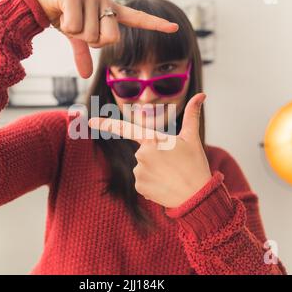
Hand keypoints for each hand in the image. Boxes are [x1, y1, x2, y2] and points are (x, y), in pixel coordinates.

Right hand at [28, 0, 178, 78]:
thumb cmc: (62, 14)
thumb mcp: (75, 37)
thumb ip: (83, 54)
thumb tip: (86, 76)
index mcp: (110, 11)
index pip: (137, 19)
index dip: (155, 24)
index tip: (174, 28)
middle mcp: (105, 1)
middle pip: (110, 39)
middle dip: (91, 42)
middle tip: (78, 29)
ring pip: (90, 35)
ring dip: (75, 33)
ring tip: (67, 18)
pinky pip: (74, 26)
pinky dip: (64, 26)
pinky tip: (59, 13)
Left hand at [88, 93, 211, 207]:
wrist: (197, 197)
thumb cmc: (195, 165)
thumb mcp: (192, 138)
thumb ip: (192, 115)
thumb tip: (201, 95)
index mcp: (153, 140)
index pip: (127, 129)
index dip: (107, 125)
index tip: (90, 121)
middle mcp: (142, 155)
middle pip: (143, 152)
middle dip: (156, 157)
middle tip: (173, 165)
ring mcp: (139, 172)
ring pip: (142, 168)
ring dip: (154, 171)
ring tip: (171, 176)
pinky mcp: (139, 187)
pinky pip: (142, 181)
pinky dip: (152, 184)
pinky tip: (165, 186)